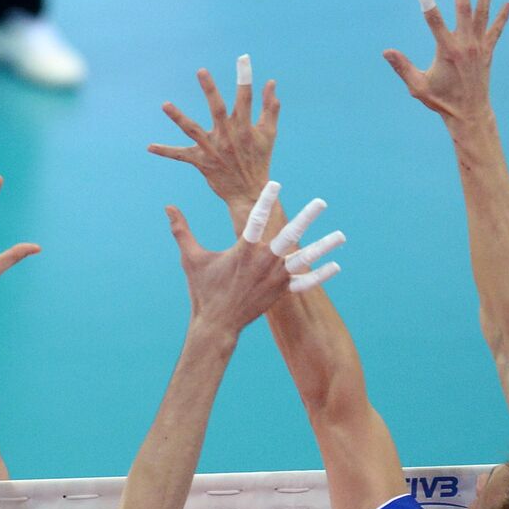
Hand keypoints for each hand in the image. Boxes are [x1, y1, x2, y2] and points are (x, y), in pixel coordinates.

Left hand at [148, 55, 279, 222]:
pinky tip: (149, 147)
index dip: (244, 77)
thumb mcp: (269, 134)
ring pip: (193, 130)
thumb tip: (271, 83)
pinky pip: (180, 155)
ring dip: (178, 117)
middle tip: (201, 71)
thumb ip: (270, 108)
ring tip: (165, 105)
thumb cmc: (260, 160)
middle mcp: (227, 136)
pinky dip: (165, 151)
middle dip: (210, 90)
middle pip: (216, 109)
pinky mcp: (202, 162)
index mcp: (244, 127)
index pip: (245, 98)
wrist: (250, 192)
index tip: (243, 58)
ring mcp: (213, 149)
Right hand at [167, 182, 344, 333]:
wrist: (216, 325)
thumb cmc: (203, 291)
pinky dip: (319, 276)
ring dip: (323, 247)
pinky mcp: (280, 292)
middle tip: (321, 202)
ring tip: (341, 235)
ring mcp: (274, 278)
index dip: (266, 200)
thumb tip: (168, 207)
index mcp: (243, 250)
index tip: (276, 183)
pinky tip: (335, 266)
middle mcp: (263, 262)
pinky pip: (304, 283)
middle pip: (289, 236)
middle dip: (306, 218)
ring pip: (303, 259)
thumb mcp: (191, 258)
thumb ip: (181, 230)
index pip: (256, 219)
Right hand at [382, 0, 508, 123]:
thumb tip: (386, 51)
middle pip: (463, 8)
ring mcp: (479, 46)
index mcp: (447, 50)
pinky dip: (502, 17)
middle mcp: (465, 44)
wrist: (469, 114)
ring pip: (483, 13)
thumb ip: (403, 67)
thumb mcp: (417, 86)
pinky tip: (508, 3)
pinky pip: (496, 30)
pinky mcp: (487, 52)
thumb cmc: (441, 101)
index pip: (434, 21)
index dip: (426, 2)